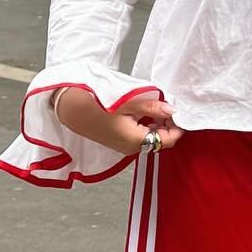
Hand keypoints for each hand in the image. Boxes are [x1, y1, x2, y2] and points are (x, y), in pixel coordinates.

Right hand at [55, 88, 183, 157]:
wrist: (71, 109)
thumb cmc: (96, 105)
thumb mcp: (128, 103)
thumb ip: (152, 108)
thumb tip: (171, 110)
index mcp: (136, 141)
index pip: (169, 139)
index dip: (177, 126)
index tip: (180, 111)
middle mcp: (132, 148)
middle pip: (161, 141)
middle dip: (169, 125)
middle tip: (169, 107)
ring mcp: (125, 147)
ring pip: (151, 139)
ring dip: (157, 125)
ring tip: (157, 107)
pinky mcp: (119, 143)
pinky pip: (140, 138)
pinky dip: (147, 127)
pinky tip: (144, 113)